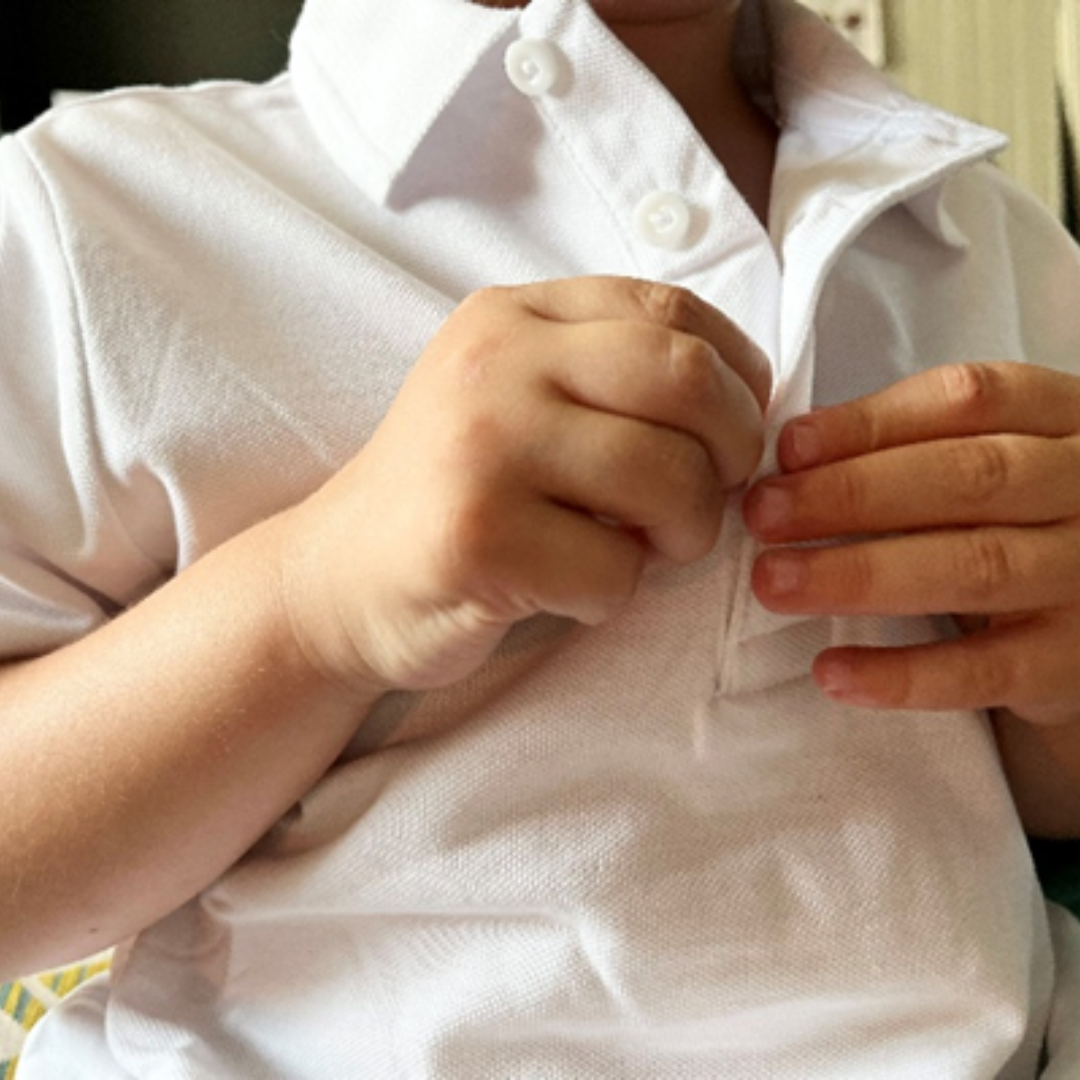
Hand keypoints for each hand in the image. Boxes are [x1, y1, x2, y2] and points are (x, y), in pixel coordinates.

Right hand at [279, 277, 770, 693]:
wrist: (336, 577)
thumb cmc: (451, 492)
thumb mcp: (513, 395)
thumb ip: (606, 372)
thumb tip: (745, 398)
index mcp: (513, 316)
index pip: (673, 310)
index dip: (738, 375)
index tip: (733, 427)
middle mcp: (494, 363)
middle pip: (688, 381)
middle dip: (733, 450)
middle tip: (707, 496)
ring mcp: (481, 447)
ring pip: (669, 479)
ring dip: (684, 533)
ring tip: (641, 546)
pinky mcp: (476, 537)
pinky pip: (615, 570)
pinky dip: (614, 593)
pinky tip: (568, 587)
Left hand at [743, 361, 1079, 725]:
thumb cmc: (1016, 520)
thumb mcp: (987, 460)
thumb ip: (905, 447)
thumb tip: (793, 456)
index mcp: (1058, 420)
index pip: (968, 401)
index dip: (870, 424)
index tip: (789, 449)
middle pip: (969, 478)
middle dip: (851, 495)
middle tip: (763, 516)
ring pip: (975, 568)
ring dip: (861, 575)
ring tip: (775, 582)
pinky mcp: (1074, 663)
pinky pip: (987, 670)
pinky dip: (904, 674)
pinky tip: (834, 671)